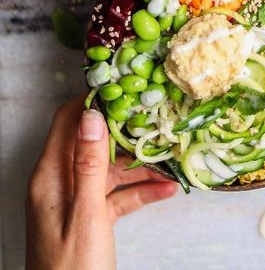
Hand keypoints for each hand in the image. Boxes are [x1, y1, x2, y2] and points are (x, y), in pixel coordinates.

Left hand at [26, 98, 177, 269]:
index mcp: (50, 177)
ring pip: (110, 169)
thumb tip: (93, 115)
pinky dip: (140, 191)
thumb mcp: (86, 214)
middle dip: (127, 131)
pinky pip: (117, 195)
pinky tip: (167, 190)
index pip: (69, 121)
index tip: (127, 88)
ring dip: (141, 164)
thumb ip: (90, 165)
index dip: (95, 101)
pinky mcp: (90, 218)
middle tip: (158, 117)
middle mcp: (60, 183)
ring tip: (172, 154)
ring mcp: (76, 201)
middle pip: (95, 143)